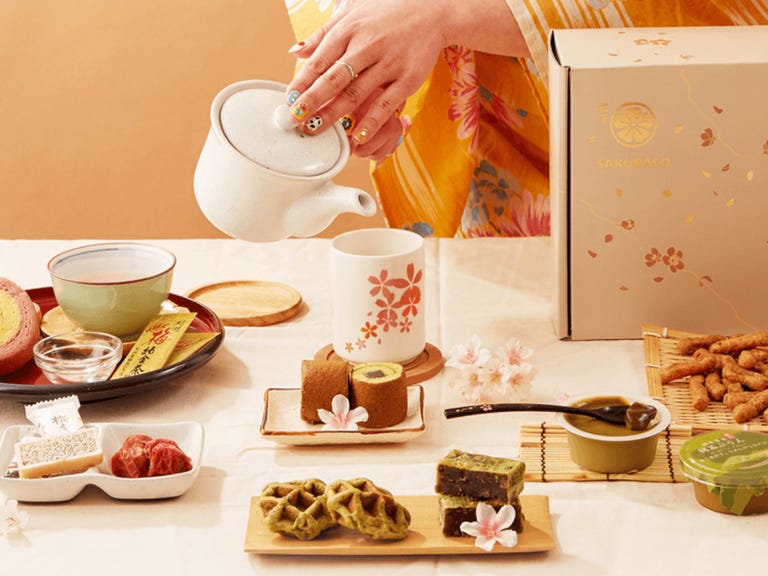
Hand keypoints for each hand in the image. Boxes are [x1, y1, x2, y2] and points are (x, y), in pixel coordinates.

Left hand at [284, 0, 527, 157]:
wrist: (432, 10)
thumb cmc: (388, 11)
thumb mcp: (351, 12)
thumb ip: (323, 34)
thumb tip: (295, 51)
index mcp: (349, 30)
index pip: (319, 61)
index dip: (302, 82)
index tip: (289, 100)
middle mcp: (367, 47)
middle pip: (333, 79)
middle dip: (312, 101)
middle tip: (295, 120)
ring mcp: (388, 64)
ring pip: (356, 94)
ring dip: (334, 115)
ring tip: (317, 130)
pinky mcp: (408, 79)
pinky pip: (385, 105)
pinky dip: (371, 122)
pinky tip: (357, 137)